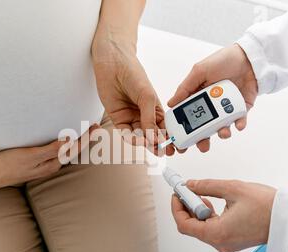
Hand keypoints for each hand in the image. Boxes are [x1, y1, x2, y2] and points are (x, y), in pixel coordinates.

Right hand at [0, 126, 96, 188]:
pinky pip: (56, 153)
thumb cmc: (9, 164)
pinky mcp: (36, 163)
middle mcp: (51, 165)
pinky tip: (64, 142)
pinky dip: (64, 146)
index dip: (86, 138)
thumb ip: (51, 149)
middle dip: (85, 139)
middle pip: (73, 151)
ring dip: (76, 143)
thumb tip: (69, 141)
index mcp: (52, 163)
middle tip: (95, 126)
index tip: (95, 127)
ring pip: (66, 153)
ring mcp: (43, 165)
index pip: (74, 149)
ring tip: (84, 132)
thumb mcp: (30, 155)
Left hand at [92, 32, 174, 155]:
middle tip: (164, 152)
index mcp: (156, 109)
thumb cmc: (133, 73)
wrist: (113, 64)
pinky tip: (138, 140)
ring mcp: (132, 117)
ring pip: (140, 136)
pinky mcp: (119, 118)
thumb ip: (150, 118)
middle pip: (153, 135)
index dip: (170, 138)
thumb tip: (154, 137)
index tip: (175, 146)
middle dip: (159, 144)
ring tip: (153, 148)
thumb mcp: (147, 96)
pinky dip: (132, 138)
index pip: (165, 127)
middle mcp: (144, 115)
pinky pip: (126, 133)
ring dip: (146, 144)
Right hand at [168, 44, 257, 152]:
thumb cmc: (223, 61)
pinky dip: (239, 125)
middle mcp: (211, 105)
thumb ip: (185, 88)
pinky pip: (239, 121)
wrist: (249, 58)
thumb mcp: (200, 71)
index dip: (184, 129)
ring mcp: (226, 108)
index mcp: (198, 97)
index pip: (188, 116)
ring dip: (221, 133)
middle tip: (202, 146)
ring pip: (221, 127)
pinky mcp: (241, 109)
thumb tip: (170, 103)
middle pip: (204, 127)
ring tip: (223, 132)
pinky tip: (238, 125)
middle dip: (202, 139)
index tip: (181, 140)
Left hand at [171, 179, 275, 251]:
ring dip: (196, 211)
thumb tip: (190, 185)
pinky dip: (207, 216)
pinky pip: (212, 229)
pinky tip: (210, 203)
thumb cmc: (266, 206)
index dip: (176, 208)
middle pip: (191, 227)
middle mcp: (219, 242)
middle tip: (187, 191)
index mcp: (217, 233)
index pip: (184, 225)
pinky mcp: (232, 240)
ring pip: (201, 228)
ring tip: (201, 194)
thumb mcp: (232, 189)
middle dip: (186, 207)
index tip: (177, 194)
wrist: (287, 218)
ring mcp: (226, 243)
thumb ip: (206, 186)